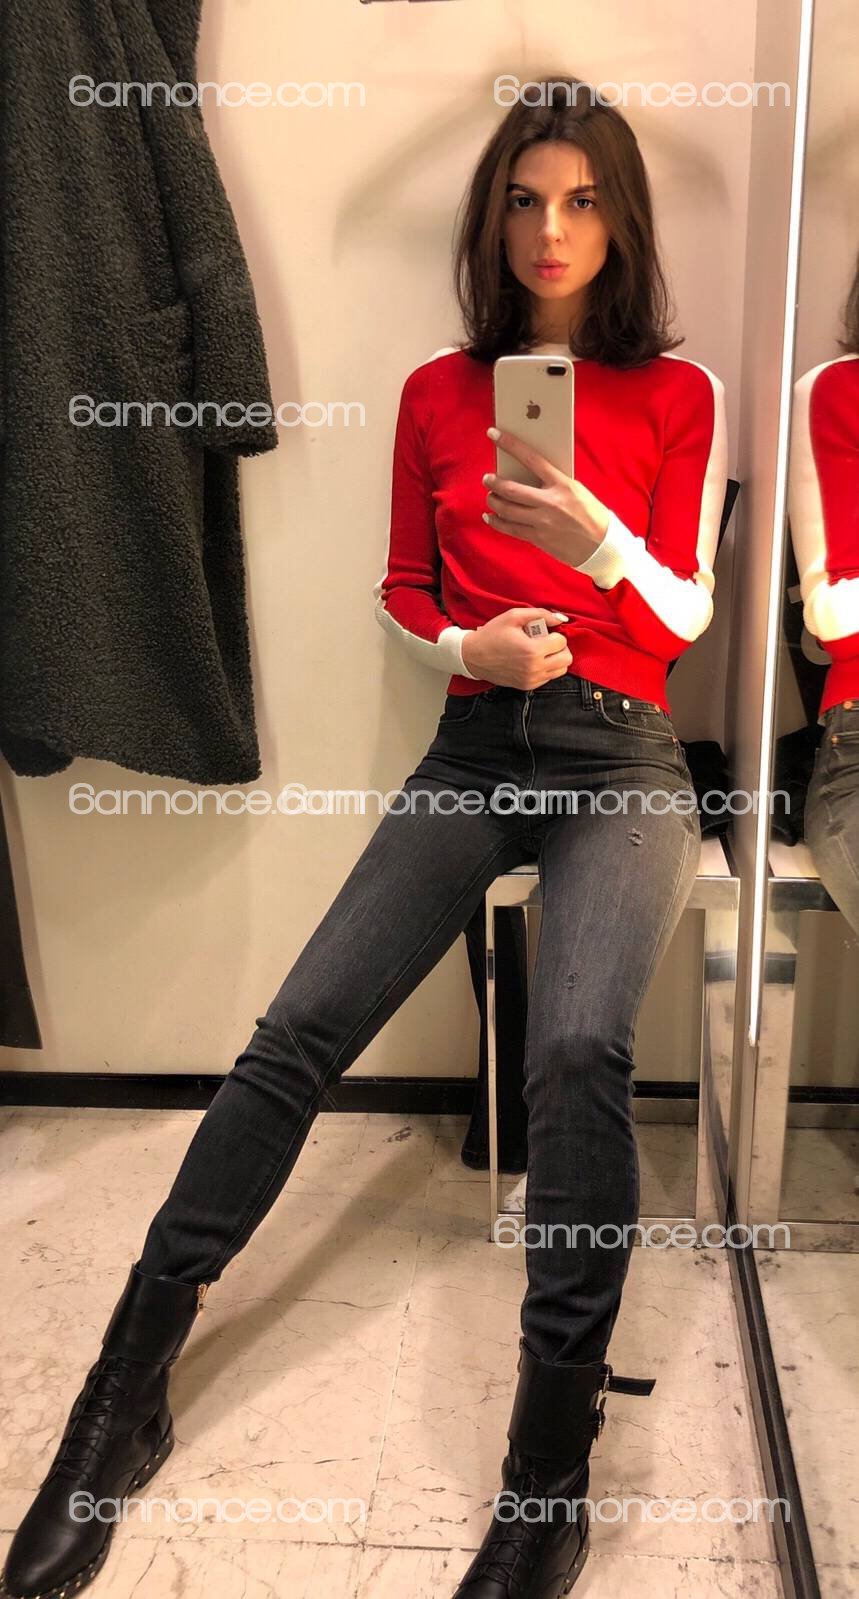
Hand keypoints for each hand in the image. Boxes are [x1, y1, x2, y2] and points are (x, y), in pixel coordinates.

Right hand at [461, 607, 572, 689]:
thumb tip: (562, 619)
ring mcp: (532, 680)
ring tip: (541, 650)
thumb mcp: (514, 616)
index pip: (562, 642)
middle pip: (566, 659)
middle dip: (559, 647)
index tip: (544, 631)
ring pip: (561, 670)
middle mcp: (535, 668)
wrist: (472, 656)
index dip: (555, 633)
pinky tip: (533, 659)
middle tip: (546, 641)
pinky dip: (546, 668)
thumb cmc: (492, 634)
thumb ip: (541, 614)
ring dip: (555, 658)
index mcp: (533, 650)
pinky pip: (549, 677)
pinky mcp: (528, 686)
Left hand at [483, 427, 610, 565]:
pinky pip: (510, 529)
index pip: (531, 458)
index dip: (510, 444)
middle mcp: (550, 502)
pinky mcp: (538, 538)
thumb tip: (527, 474)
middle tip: (487, 479)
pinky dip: (497, 522)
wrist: (602, 545)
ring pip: (507, 510)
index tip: (494, 434)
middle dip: (493, 483)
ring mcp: (543, 522)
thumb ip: (553, 482)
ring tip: (490, 497)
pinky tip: (490, 517)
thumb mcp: (576, 490)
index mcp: (563, 484)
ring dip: (493, 502)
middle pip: (511, 489)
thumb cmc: (590, 513)